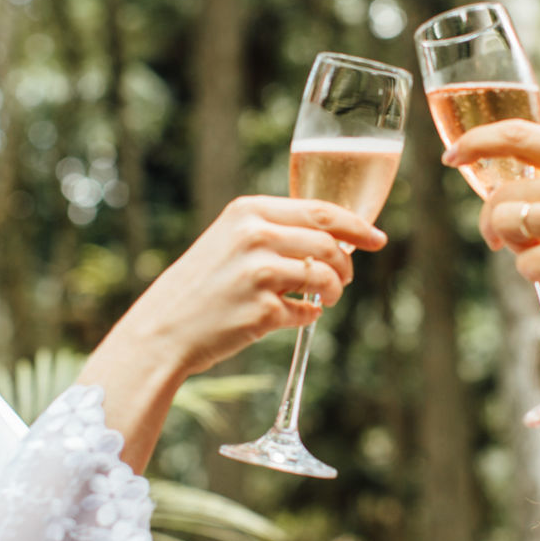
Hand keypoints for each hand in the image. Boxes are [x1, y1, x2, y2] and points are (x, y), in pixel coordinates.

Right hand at [130, 195, 386, 377]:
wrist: (162, 330)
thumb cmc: (201, 286)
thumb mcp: (230, 240)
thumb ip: (274, 230)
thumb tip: (335, 236)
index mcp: (248, 211)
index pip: (321, 210)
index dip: (357, 225)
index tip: (377, 238)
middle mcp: (254, 236)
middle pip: (330, 244)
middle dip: (346, 264)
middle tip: (345, 279)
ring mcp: (258, 274)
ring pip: (325, 279)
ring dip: (333, 292)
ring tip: (324, 300)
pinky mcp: (261, 311)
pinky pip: (306, 313)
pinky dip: (306, 317)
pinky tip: (289, 316)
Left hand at [443, 120, 539, 338]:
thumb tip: (507, 187)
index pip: (517, 134)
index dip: (476, 142)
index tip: (452, 154)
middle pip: (500, 194)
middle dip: (491, 222)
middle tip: (503, 241)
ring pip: (507, 226)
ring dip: (517, 248)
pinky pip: (525, 265)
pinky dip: (537, 276)